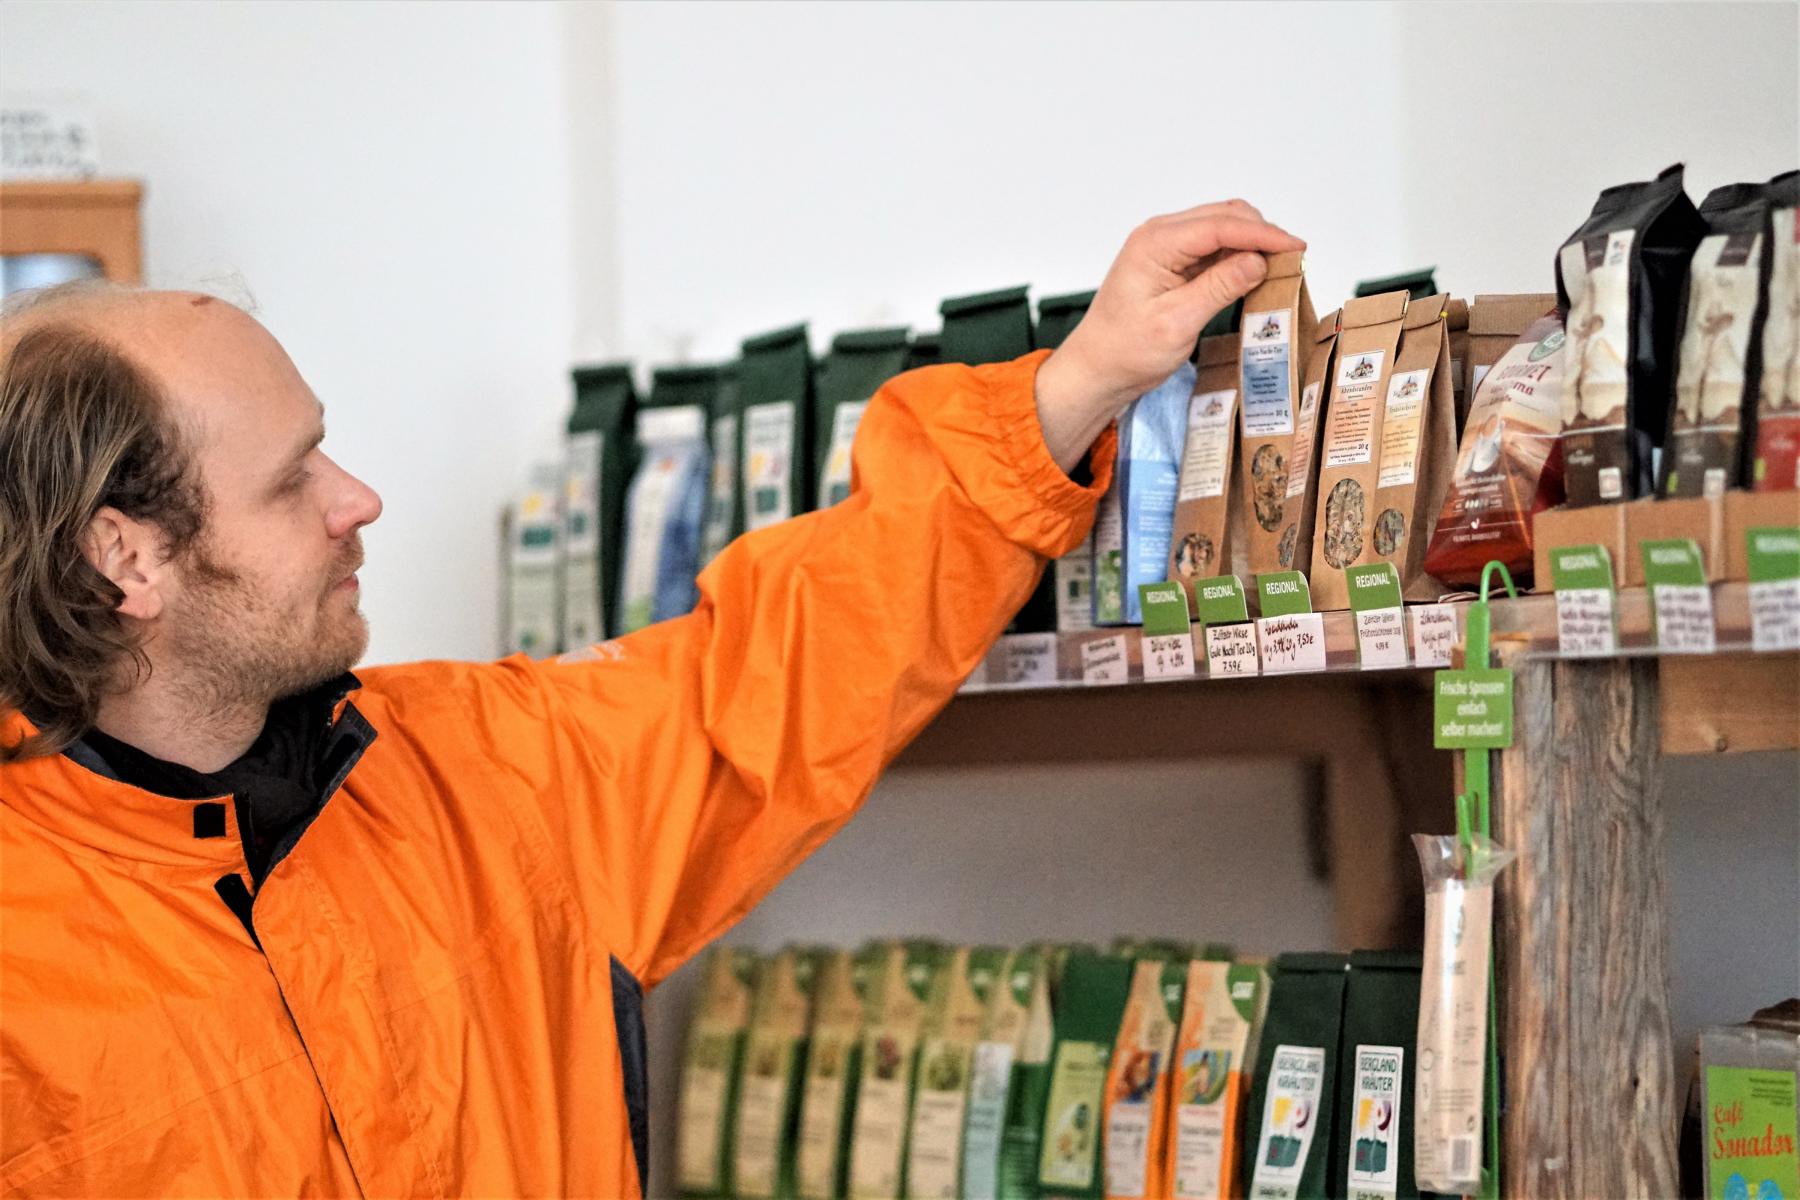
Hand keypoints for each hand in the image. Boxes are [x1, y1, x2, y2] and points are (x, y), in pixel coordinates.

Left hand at [1035, 200, 1304, 471]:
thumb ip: (1219, 288)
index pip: (1221, 225)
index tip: (1297, 249)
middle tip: (1293, 261)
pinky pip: (1213, 248)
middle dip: (1262, 234)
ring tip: (1279, 268)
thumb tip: (1258, 261)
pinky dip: (1237, 256)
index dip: (1264, 234)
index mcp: (1156, 243)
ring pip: (1222, 229)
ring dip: (1252, 244)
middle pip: (1225, 217)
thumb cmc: (1126, 352)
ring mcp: (1165, 246)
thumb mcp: (1177, 323)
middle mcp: (1159, 235)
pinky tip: (1254, 275)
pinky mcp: (1171, 262)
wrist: (1097, 369)